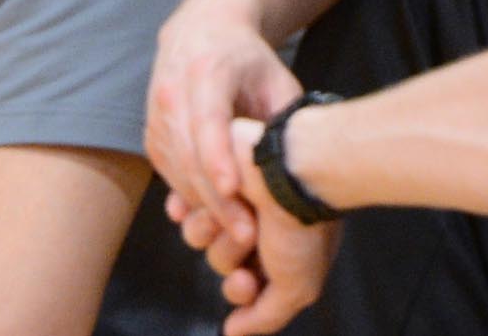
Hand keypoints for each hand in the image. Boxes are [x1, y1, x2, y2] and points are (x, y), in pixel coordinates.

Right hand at [147, 0, 300, 258]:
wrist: (203, 31)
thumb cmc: (250, 61)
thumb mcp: (278, 80)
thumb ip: (284, 121)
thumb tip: (293, 169)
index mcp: (208, 69)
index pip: (208, 119)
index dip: (219, 157)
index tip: (234, 191)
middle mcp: (173, 89)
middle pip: (189, 154)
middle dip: (216, 200)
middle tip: (247, 236)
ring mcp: (156, 112)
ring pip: (176, 170)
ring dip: (205, 206)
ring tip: (239, 232)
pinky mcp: (151, 133)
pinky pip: (168, 173)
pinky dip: (191, 197)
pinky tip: (219, 212)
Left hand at [190, 118, 339, 335]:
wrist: (291, 169)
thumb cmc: (302, 229)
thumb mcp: (298, 288)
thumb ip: (264, 317)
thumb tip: (232, 332)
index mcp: (278, 250)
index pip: (245, 287)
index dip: (242, 292)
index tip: (248, 281)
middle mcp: (252, 226)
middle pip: (220, 262)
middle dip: (230, 257)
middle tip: (250, 237)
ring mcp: (230, 201)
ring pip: (201, 239)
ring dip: (220, 232)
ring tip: (243, 213)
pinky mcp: (209, 179)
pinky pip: (185, 211)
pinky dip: (199, 211)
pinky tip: (218, 201)